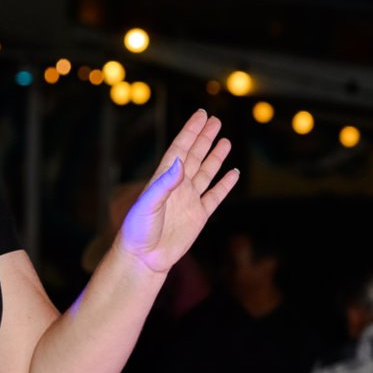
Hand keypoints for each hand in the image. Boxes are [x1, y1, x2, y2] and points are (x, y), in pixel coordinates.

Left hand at [117, 110, 238, 272]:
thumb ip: (164, 183)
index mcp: (163, 179)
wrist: (144, 258)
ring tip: (226, 141)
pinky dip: (225, 184)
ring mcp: (189, 200)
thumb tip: (180, 161)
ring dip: (215, 157)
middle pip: (194, 156)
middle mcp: (177, 186)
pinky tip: (233, 173)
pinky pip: (215, 196)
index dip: (191, 131)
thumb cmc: (138, 230)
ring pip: (206, 173)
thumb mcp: (148, 204)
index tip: (202, 115)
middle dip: (204, 138)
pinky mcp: (199, 216)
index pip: (180, 149)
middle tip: (215, 120)